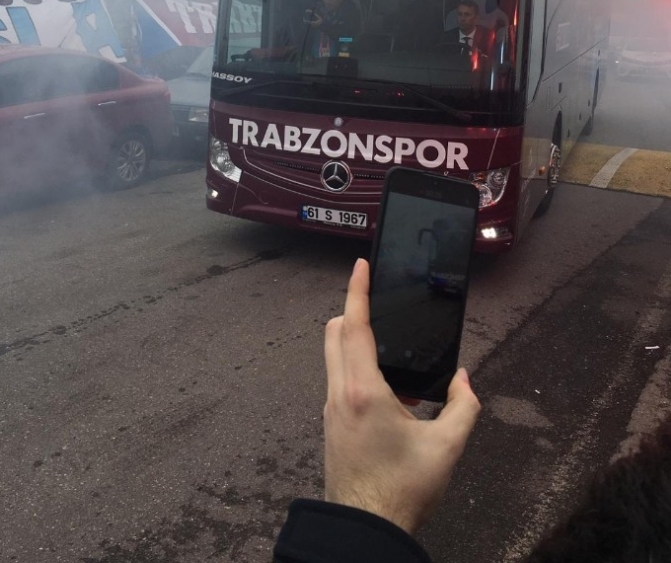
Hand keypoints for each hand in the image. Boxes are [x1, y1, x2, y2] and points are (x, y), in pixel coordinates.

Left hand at [323, 258, 479, 534]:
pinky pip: (339, 379)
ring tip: (391, 350)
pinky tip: (388, 390)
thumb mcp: (446, 447)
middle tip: (377, 303)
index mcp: (363, 390)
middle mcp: (339, 392)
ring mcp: (331, 409)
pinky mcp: (331, 424)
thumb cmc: (403, 489)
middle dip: (353, 311)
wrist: (366, 529)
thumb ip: (463, 407)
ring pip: (334, 356)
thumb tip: (463, 380)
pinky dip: (356, 367)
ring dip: (355, 341)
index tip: (360, 266)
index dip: (357, 291)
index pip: (355, 325)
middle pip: (335, 333)